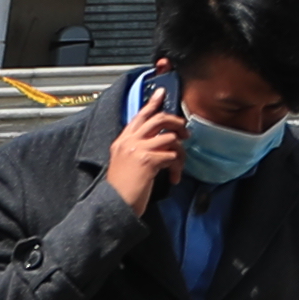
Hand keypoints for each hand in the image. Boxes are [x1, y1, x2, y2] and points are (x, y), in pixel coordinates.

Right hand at [105, 87, 185, 206]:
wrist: (113, 206)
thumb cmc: (122, 189)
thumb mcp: (125, 163)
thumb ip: (137, 149)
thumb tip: (161, 141)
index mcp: (121, 141)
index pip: (139, 116)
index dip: (152, 104)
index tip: (162, 93)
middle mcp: (128, 141)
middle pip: (158, 120)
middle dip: (176, 123)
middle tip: (186, 132)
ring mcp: (138, 149)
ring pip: (170, 138)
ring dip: (180, 153)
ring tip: (178, 167)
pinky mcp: (147, 160)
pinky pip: (172, 155)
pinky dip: (177, 167)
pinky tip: (174, 178)